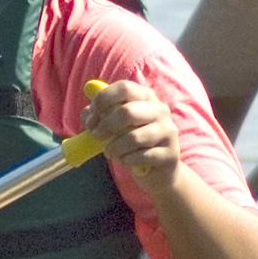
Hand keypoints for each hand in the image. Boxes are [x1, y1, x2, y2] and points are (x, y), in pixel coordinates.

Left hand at [85, 79, 181, 195]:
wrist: (157, 170)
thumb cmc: (131, 143)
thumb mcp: (114, 126)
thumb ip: (98, 116)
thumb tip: (87, 114)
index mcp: (145, 96)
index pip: (124, 88)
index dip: (103, 101)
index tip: (91, 118)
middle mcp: (160, 110)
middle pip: (127, 111)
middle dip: (106, 126)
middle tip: (96, 136)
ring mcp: (168, 131)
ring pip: (133, 138)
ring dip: (115, 148)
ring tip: (112, 152)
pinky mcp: (170, 154)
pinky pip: (140, 157)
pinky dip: (127, 161)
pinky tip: (127, 161)